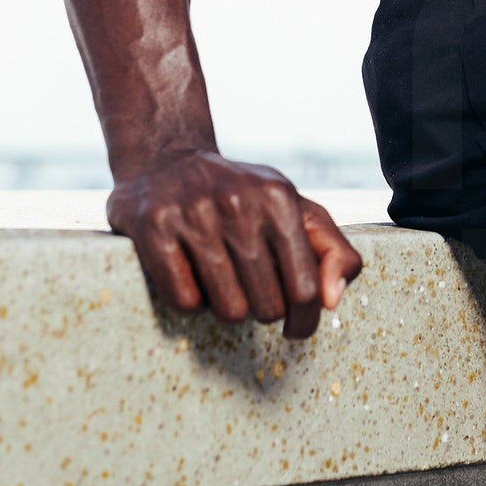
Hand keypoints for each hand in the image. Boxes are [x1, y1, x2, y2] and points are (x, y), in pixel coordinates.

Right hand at [107, 150, 363, 339]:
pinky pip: (185, 302)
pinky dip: (191, 302)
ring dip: (227, 308)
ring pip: (228, 311)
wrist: (166, 157)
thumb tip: (331, 300)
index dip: (304, 320)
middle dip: (263, 310)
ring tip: (222, 282)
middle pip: (268, 307)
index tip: (295, 328)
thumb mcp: (293, 207)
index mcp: (278, 197)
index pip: (305, 289)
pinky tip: (191, 276)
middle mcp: (237, 202)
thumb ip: (331, 250)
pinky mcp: (153, 227)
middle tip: (252, 292)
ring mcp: (193, 213)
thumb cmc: (240, 194)